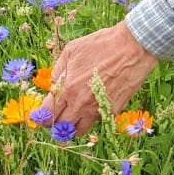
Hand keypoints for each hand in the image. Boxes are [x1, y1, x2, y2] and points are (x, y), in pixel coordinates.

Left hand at [43, 20, 158, 133]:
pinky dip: (93, 116)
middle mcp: (81, 104)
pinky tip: (94, 104)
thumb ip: (58, 70)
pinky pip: (98, 121)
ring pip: (80, 130)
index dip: (41, 118)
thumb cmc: (101, 44)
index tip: (40, 116)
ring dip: (74, 125)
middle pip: (62, 127)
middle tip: (56, 117)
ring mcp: (99, 109)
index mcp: (67, 89)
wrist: (133, 47)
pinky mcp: (114, 110)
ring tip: (74, 116)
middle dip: (55, 124)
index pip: (48, 115)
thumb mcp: (72, 50)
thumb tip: (54, 85)